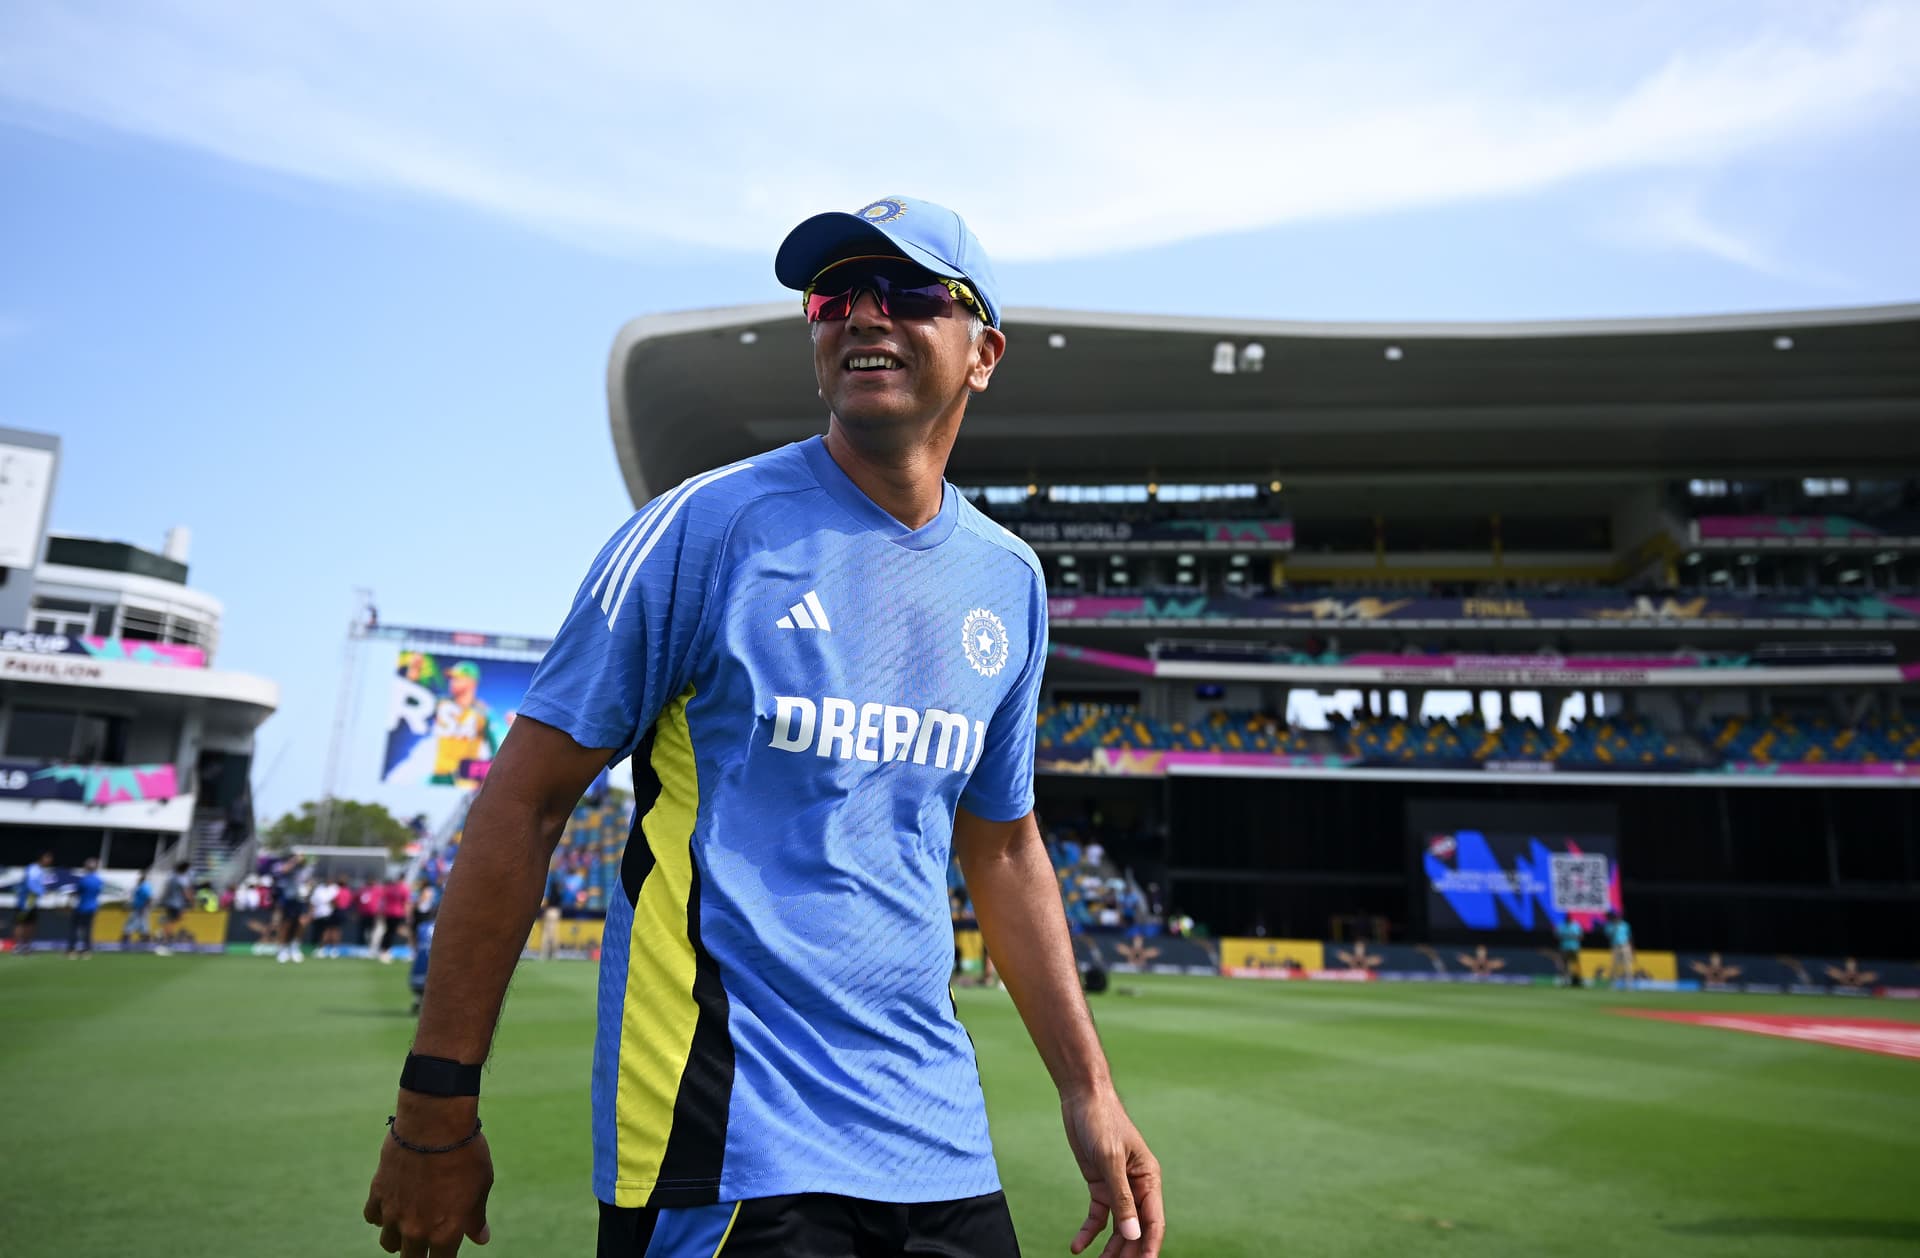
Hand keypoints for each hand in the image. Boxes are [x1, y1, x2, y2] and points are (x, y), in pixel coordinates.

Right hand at [363, 1099, 492, 1256]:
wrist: (435, 1124)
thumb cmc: (465, 1153)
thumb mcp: (481, 1186)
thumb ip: (476, 1218)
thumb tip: (481, 1238)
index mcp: (445, 1232)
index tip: (445, 1251)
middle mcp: (416, 1229)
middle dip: (419, 1254)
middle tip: (425, 1243)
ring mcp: (394, 1213)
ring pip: (388, 1242)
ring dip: (397, 1238)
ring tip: (407, 1225)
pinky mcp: (378, 1193)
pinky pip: (373, 1216)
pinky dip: (380, 1215)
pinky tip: (391, 1205)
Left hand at [1061, 1087, 1163, 1257]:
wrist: (1082, 1097)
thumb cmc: (1102, 1121)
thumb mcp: (1110, 1160)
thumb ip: (1121, 1198)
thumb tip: (1132, 1233)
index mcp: (1149, 1179)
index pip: (1154, 1222)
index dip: (1149, 1247)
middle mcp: (1137, 1186)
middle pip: (1136, 1228)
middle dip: (1128, 1252)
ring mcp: (1118, 1187)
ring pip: (1118, 1227)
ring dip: (1110, 1248)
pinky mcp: (1100, 1184)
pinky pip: (1098, 1215)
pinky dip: (1089, 1232)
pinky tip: (1077, 1246)